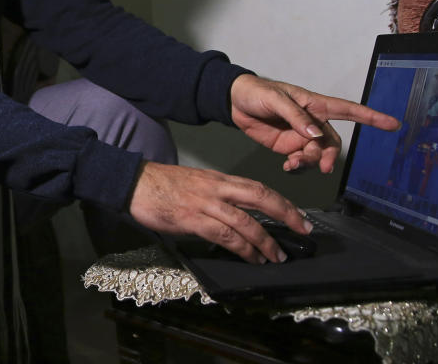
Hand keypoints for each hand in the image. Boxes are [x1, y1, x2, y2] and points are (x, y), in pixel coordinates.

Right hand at [128, 161, 310, 263]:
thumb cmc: (162, 185)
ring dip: (265, 241)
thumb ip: (217, 195)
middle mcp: (217, 188)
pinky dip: (242, 248)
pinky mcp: (193, 219)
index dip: (282, 201)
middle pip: (260, 198)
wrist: (135, 183)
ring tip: (277, 256)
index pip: (258, 187)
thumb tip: (236, 214)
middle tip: (303, 230)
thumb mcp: (196, 183)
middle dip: (286, 214)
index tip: (298, 215)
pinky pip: (224, 235)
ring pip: (246, 221)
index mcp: (219, 179)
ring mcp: (206, 203)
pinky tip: (252, 258)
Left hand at [230, 74, 400, 172]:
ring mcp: (301, 136)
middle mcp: (312, 121)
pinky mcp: (288, 146)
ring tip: (293, 162)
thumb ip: (296, 116)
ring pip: (317, 154)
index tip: (392, 123)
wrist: (234, 102)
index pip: (348, 110)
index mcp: (315, 104)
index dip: (371, 116)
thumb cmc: (257, 91)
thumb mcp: (276, 99)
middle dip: (329, 155)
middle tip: (321, 165)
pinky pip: (301, 160)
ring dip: (310, 161)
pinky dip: (298, 166)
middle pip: (332, 142)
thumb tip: (315, 134)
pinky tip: (289, 165)